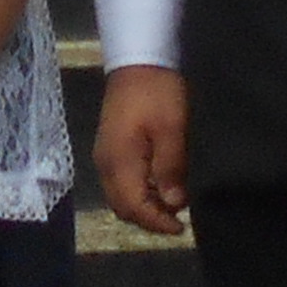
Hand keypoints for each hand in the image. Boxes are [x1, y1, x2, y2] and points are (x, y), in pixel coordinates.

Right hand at [92, 65, 189, 232]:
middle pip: (122, 207)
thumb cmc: (157, 92)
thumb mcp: (171, 128)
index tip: (182, 227)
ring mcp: (104, 155)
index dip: (157, 222)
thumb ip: (170, 168)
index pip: (134, 207)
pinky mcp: (110, 147)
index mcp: (118, 162)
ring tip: (171, 204)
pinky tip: (159, 185)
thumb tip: (172, 204)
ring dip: (143, 206)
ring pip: (120, 196)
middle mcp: (105, 164)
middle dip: (149, 219)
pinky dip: (138, 192)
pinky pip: (120, 183)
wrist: (138, 58)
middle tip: (178, 220)